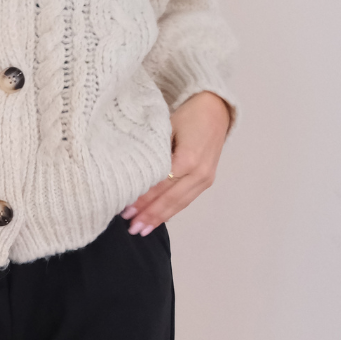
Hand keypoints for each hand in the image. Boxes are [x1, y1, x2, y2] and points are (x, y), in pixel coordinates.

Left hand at [120, 92, 230, 235]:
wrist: (215, 109)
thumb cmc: (187, 115)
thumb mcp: (166, 127)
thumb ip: (153, 151)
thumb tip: (132, 174)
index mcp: (188, 158)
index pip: (160, 184)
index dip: (143, 199)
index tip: (125, 210)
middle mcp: (199, 172)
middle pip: (170, 198)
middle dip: (150, 214)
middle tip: (131, 228)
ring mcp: (206, 178)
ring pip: (180, 203)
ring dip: (160, 218)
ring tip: (142, 230)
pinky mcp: (207, 180)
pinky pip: (187, 200)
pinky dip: (172, 211)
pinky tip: (159, 220)